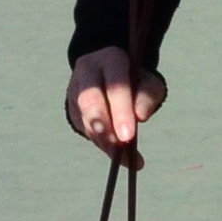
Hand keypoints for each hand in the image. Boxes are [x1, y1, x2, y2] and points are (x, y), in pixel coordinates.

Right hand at [65, 46, 168, 169]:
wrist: (110, 71)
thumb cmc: (136, 79)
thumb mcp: (149, 82)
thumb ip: (147, 95)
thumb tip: (140, 116)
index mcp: (110, 60)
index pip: (115, 86)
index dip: (121, 112)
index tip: (129, 137)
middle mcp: (88, 74)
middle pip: (90, 102)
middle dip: (104, 129)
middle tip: (119, 152)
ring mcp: (75, 90)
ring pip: (85, 118)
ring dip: (103, 141)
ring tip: (124, 159)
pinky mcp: (72, 108)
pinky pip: (84, 128)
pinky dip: (100, 143)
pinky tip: (117, 155)